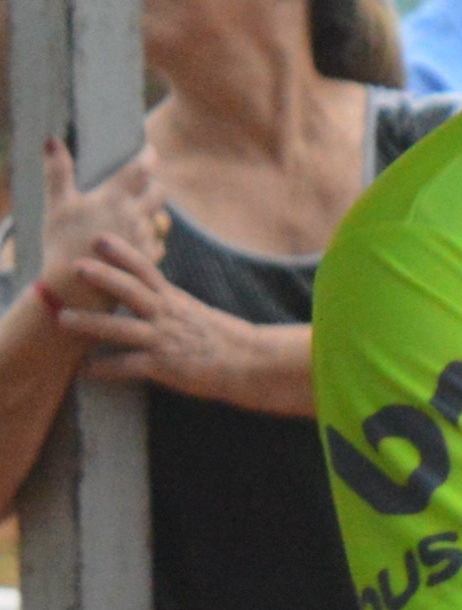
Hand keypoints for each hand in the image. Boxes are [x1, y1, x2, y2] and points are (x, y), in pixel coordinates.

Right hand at [22, 141, 158, 290]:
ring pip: (159, 218)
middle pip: (159, 191)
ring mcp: (144, 238)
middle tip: (143, 184)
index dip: (149, 155)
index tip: (150, 149)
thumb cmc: (61, 243)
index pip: (141, 168)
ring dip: (151, 213)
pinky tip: (134, 242)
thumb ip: (58, 172)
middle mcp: (136, 215)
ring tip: (134, 215)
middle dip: (154, 185)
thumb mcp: (57, 205)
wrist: (73, 287)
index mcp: (114, 198)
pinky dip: (148, 239)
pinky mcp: (149, 258)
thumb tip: (52, 141)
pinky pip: (157, 243)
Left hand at [42, 241, 287, 408]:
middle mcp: (167, 315)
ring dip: (91, 323)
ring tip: (64, 318)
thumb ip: (167, 299)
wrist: (249, 363)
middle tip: (76, 266)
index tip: (99, 239)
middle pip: (131, 291)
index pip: (146, 270)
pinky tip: (85, 370)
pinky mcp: (164, 366)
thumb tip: (145, 285)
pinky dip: (105, 368)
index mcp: (173, 300)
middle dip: (103, 277)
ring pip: (122, 329)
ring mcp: (164, 340)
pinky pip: (129, 366)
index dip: (123, 253)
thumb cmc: (220, 337)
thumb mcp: (193, 310)